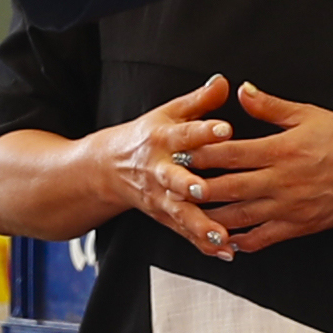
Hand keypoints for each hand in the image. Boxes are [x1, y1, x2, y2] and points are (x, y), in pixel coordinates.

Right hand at [96, 74, 240, 257]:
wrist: (106, 168)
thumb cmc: (147, 136)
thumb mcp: (168, 113)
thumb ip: (199, 100)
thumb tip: (224, 81)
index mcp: (162, 139)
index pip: (185, 133)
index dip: (204, 130)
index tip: (225, 128)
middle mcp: (159, 170)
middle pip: (174, 178)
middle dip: (188, 184)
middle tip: (204, 188)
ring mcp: (160, 197)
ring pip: (180, 212)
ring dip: (200, 225)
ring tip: (223, 234)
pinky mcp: (164, 216)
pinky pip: (184, 232)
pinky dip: (204, 244)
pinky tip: (226, 251)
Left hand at [194, 84, 332, 251]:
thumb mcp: (308, 114)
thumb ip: (270, 106)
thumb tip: (241, 89)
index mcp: (280, 149)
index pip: (230, 153)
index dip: (202, 153)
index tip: (180, 151)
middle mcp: (280, 180)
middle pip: (228, 187)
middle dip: (197, 189)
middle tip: (172, 188)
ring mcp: (289, 206)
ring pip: (240, 216)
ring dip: (212, 217)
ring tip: (188, 216)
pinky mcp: (299, 226)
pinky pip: (264, 238)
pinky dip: (242, 241)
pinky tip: (226, 240)